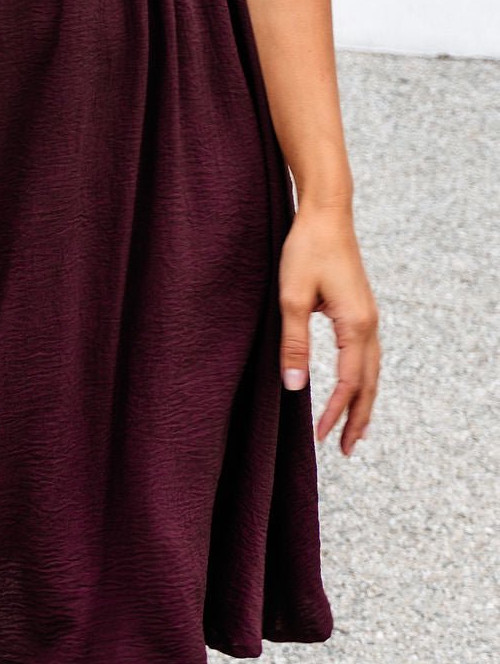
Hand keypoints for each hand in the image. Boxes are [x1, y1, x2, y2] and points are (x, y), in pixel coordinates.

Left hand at [277, 202, 380, 456]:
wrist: (326, 214)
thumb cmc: (306, 250)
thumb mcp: (291, 298)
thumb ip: (294, 344)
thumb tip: (295, 387)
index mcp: (355, 325)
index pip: (348, 383)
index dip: (334, 413)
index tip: (318, 436)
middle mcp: (370, 325)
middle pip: (369, 384)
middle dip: (358, 418)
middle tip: (346, 450)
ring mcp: (369, 317)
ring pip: (372, 371)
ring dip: (364, 401)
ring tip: (354, 430)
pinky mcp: (361, 310)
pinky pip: (368, 355)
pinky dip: (363, 379)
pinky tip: (355, 386)